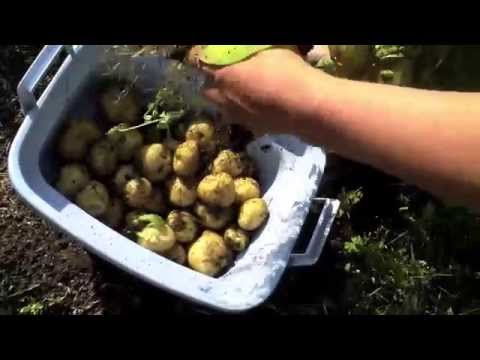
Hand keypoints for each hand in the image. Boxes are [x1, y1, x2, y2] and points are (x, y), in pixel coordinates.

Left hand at [198, 48, 323, 136]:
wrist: (306, 107)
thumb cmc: (286, 72)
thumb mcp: (268, 51)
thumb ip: (250, 53)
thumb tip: (249, 54)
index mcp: (224, 77)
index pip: (202, 67)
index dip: (205, 62)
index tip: (211, 60)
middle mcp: (225, 100)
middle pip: (208, 92)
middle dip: (213, 85)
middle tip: (225, 77)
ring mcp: (238, 117)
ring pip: (223, 110)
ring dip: (227, 102)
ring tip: (239, 95)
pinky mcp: (253, 129)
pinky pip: (241, 120)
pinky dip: (244, 114)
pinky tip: (257, 108)